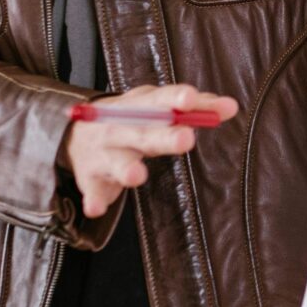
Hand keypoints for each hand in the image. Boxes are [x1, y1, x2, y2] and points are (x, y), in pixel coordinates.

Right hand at [59, 84, 239, 219]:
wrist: (76, 137)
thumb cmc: (131, 120)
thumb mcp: (157, 108)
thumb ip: (196, 107)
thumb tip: (231, 106)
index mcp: (139, 106)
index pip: (159, 99)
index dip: (174, 98)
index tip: (190, 98)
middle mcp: (120, 126)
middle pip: (143, 131)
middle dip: (162, 136)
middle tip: (186, 139)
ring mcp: (104, 153)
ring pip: (116, 161)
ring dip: (126, 168)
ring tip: (136, 175)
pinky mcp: (91, 179)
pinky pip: (92, 191)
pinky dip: (94, 200)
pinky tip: (97, 208)